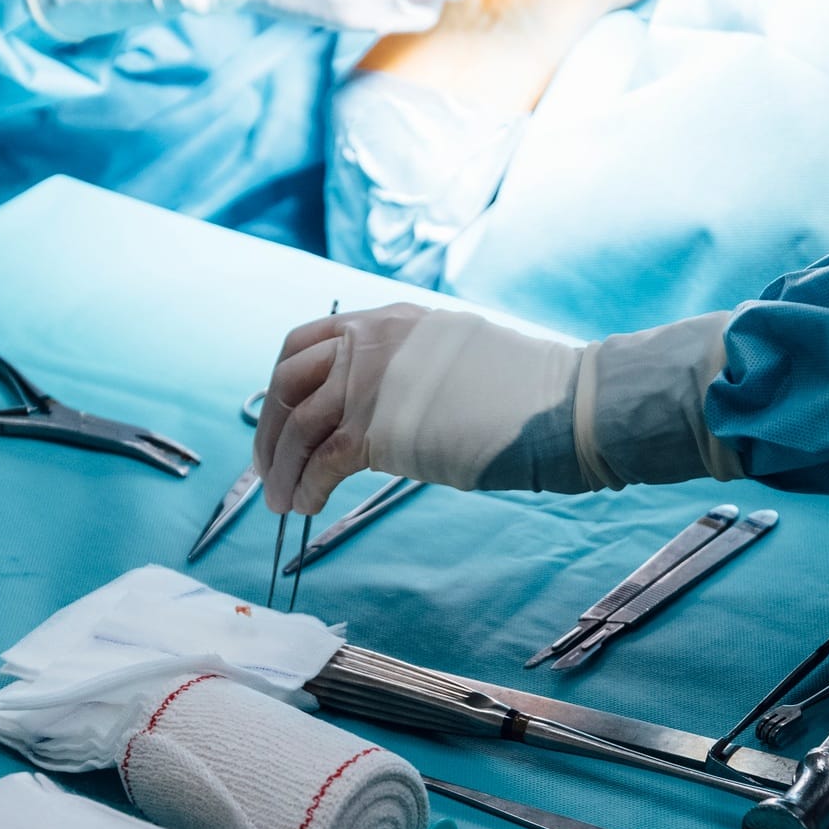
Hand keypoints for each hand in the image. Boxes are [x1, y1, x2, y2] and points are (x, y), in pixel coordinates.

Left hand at [253, 304, 586, 512]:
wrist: (560, 408)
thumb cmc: (524, 395)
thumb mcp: (453, 358)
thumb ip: (408, 370)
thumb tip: (382, 405)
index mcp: (388, 321)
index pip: (306, 341)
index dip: (284, 383)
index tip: (280, 417)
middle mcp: (370, 341)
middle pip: (288, 382)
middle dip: (271, 431)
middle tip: (268, 468)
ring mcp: (371, 381)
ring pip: (299, 427)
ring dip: (282, 469)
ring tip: (282, 501)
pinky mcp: (377, 428)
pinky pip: (322, 462)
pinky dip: (307, 487)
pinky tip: (306, 507)